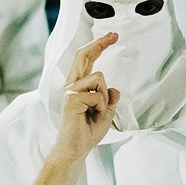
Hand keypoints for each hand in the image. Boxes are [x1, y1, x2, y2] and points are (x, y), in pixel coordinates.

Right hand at [26, 33, 120, 184]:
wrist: (75, 150)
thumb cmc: (86, 133)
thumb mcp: (105, 113)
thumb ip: (109, 99)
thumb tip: (114, 89)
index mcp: (77, 86)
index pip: (86, 60)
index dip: (98, 46)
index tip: (112, 36)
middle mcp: (71, 85)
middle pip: (83, 55)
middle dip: (100, 43)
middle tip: (115, 34)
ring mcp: (70, 91)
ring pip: (99, 78)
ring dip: (105, 97)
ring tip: (97, 113)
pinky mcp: (72, 99)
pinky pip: (99, 95)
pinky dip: (102, 108)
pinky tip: (92, 118)